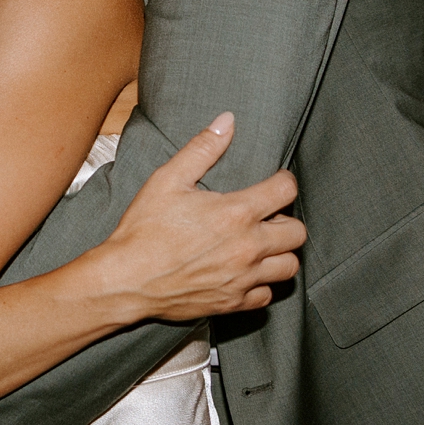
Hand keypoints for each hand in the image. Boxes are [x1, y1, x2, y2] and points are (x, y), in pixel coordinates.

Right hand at [99, 112, 305, 319]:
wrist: (127, 280)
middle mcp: (247, 247)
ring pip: (289, 267)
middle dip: (286, 218)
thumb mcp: (168, 179)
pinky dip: (262, 284)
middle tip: (267, 215)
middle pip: (297, 232)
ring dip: (281, 253)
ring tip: (262, 244)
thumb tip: (227, 121)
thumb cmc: (144, 229)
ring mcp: (243, 279)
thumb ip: (202, 149)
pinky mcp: (233, 303)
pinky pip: (267, 295)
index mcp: (236, 213)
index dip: (284, 181)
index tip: (275, 182)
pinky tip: (245, 272)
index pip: (286, 191)